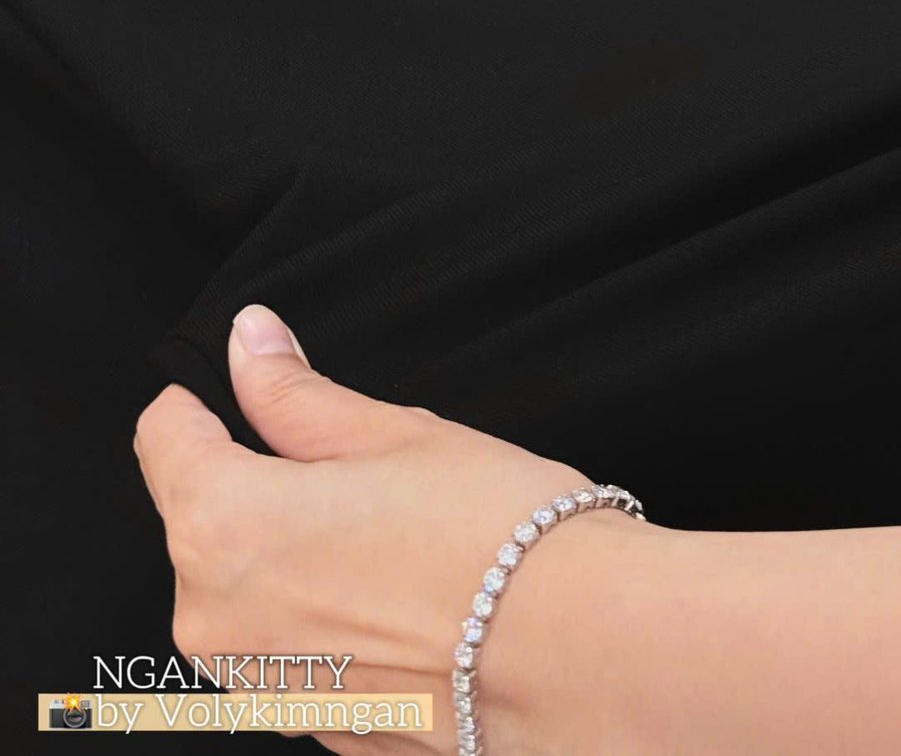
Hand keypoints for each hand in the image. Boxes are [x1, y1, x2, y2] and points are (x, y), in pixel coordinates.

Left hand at [134, 305, 641, 753]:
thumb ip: (297, 393)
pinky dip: (324, 614)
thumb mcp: (395, 432)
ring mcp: (258, 684)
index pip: (164, 437)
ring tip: (392, 535)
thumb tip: (252, 342)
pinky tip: (400, 593)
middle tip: (362, 466)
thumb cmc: (494, 536)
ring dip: (292, 551)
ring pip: (243, 585)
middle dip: (261, 480)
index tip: (257, 386)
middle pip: (200, 516)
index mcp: (223, 526)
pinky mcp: (306, 725)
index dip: (209, 398)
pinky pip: (286, 647)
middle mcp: (215, 619)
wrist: (577, 655)